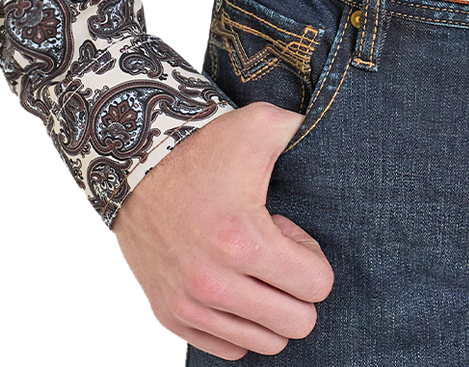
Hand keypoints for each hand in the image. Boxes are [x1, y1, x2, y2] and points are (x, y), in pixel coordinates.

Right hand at [111, 102, 333, 358]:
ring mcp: (190, 305)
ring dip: (268, 308)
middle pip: (297, 324)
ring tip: (250, 268)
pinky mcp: (170, 317)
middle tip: (274, 254)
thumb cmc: (204, 146)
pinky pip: (228, 349)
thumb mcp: (259, 124)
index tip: (288, 234)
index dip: (311, 258)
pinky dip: (239, 324)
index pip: (317, 286)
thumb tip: (333, 131)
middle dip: (297, 290)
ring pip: (265, 344)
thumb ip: (303, 127)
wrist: (135, 166)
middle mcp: (214, 283)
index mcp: (244, 240)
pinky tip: (231, 285)